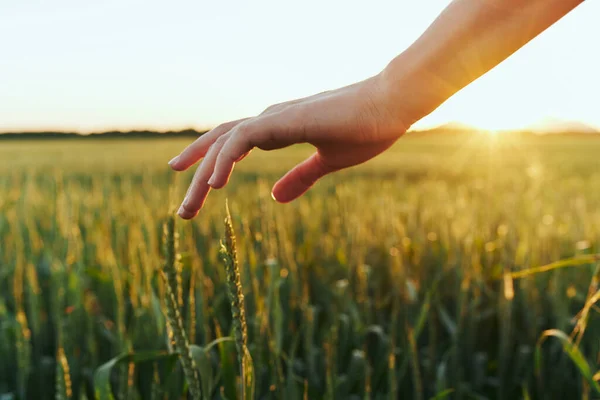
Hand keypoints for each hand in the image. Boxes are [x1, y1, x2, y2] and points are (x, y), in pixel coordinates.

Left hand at [169, 73, 411, 218]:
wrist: (391, 106)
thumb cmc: (365, 130)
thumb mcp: (327, 163)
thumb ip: (301, 177)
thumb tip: (275, 198)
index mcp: (278, 129)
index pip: (233, 144)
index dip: (211, 163)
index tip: (198, 188)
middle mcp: (270, 120)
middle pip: (220, 144)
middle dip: (197, 175)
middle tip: (183, 212)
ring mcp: (275, 118)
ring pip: (224, 142)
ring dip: (203, 175)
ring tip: (188, 208)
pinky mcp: (284, 119)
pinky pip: (243, 138)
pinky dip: (225, 159)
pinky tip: (215, 184)